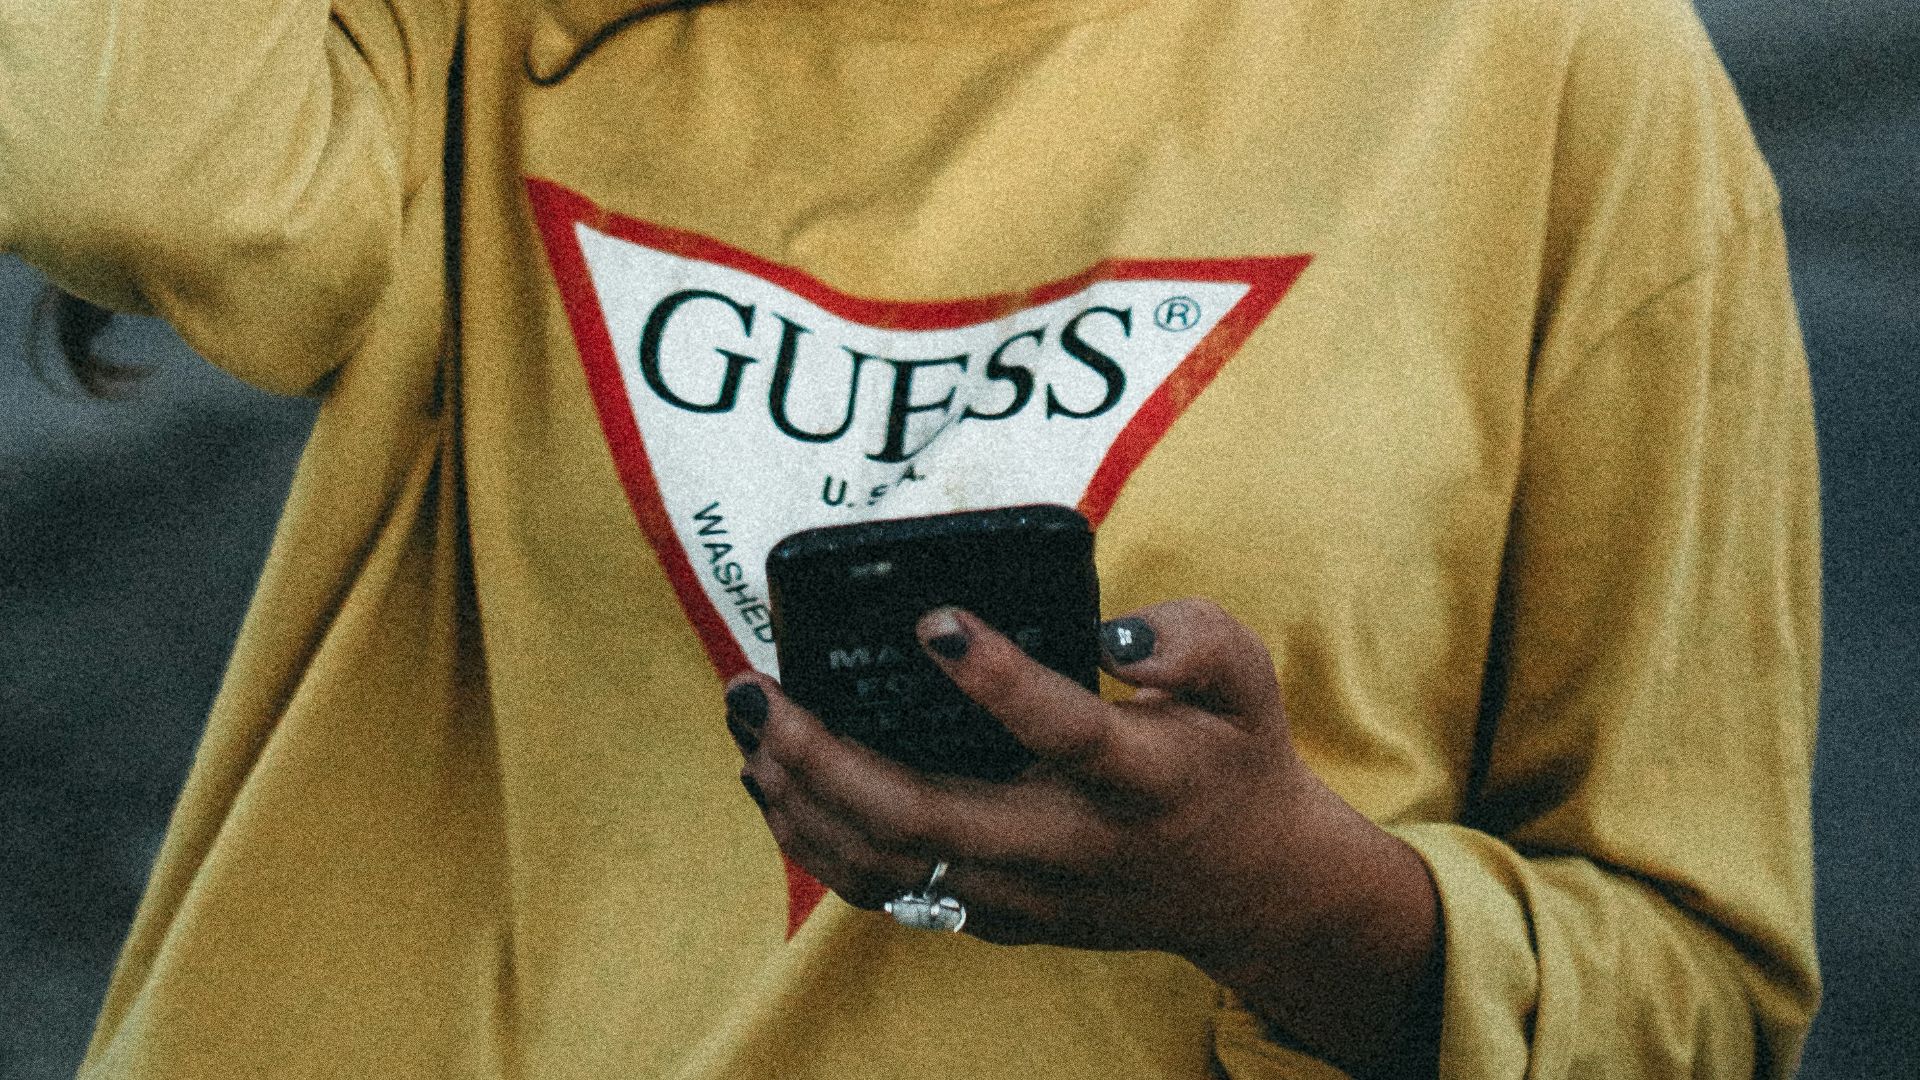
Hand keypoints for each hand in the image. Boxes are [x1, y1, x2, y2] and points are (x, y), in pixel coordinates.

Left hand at [724, 600, 1439, 1075]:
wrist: (1247, 887)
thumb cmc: (1232, 760)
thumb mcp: (1247, 680)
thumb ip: (1192, 637)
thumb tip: (1110, 636)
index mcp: (1140, 780)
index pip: (1066, 733)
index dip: (998, 681)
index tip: (933, 620)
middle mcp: (1070, 849)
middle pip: (926, 819)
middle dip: (822, 756)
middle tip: (754, 688)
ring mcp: (1023, 895)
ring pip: (885, 866)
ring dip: (799, 799)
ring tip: (748, 724)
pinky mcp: (993, 915)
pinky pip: (885, 887)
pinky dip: (815, 839)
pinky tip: (774, 780)